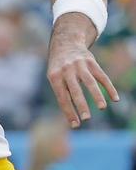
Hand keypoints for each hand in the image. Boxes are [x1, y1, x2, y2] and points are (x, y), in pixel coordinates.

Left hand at [47, 13, 118, 127]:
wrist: (65, 44)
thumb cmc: (59, 67)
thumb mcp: (54, 77)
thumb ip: (62, 93)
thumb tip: (71, 118)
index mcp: (55, 76)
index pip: (62, 97)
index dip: (68, 111)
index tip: (75, 125)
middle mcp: (66, 70)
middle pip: (74, 89)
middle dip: (80, 104)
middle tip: (86, 118)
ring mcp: (79, 65)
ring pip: (89, 82)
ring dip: (96, 95)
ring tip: (102, 108)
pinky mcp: (91, 62)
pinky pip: (102, 76)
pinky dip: (109, 87)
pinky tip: (115, 99)